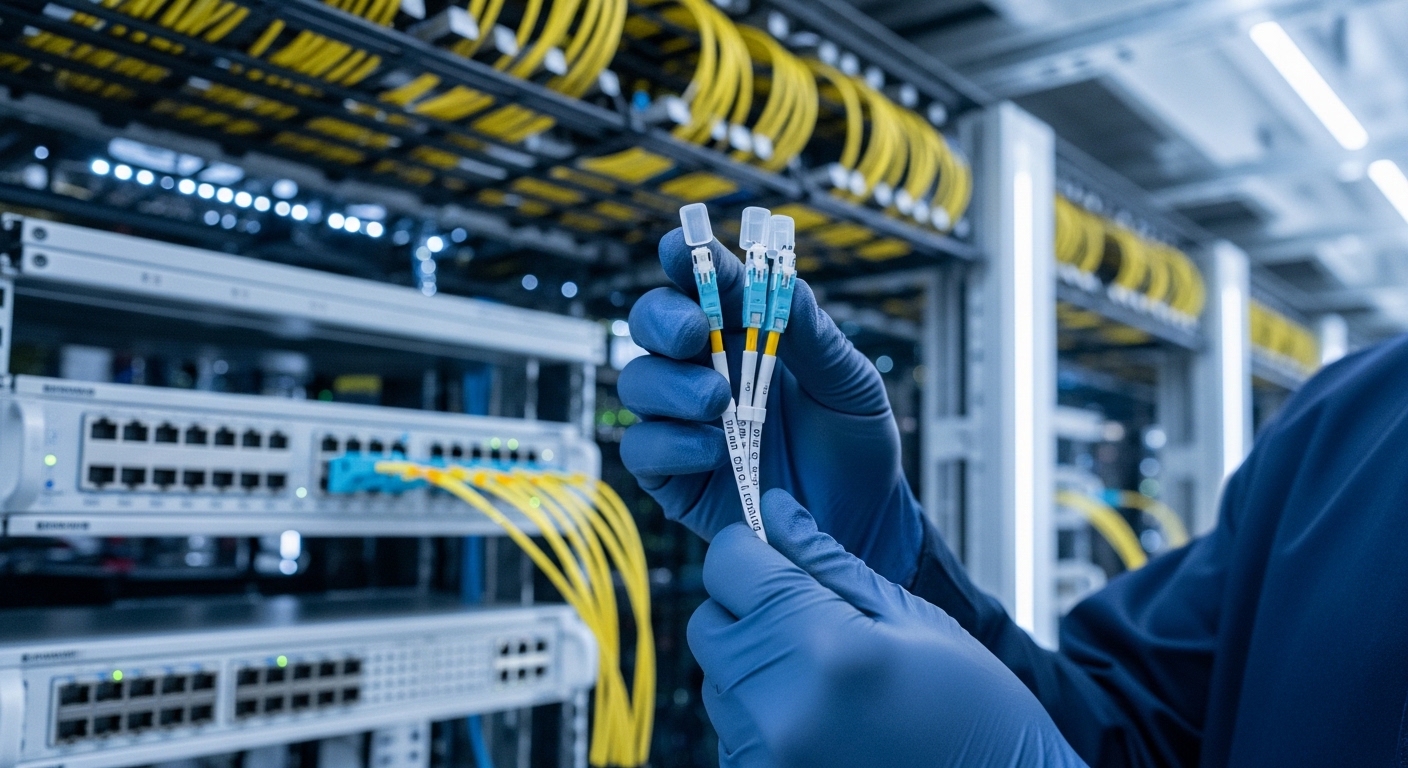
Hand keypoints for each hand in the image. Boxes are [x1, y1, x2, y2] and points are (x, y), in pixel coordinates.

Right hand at [618, 228, 921, 583]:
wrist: (864, 523)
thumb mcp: (851, 383)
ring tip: (717, 403)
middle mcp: (704, 369)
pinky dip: (671, 445)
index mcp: (744, 333)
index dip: (686, 260)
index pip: (704, 284)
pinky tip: (714, 452)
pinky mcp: (673, 476)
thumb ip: (815, 337)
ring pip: (637, 383)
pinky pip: (642, 450)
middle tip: (694, 332)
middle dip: (664, 319)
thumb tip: (785, 285)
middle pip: (650, 324)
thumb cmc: (856, 446)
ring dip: (670, 386)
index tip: (680, 246)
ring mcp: (683, 423)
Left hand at [689, 490, 1086, 767]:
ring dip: (751, 662)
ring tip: (823, 674)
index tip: (772, 552)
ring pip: (714, 677)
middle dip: (746, 606)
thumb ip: (827, 561)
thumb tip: (774, 511)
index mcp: (825, 647)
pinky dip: (759, 711)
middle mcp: (781, 706)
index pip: (728, 566)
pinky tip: (818, 713)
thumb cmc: (975, 709)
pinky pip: (730, 727)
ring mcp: (767, 754)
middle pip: (707, 622)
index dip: (750, 549)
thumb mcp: (911, 616)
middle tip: (805, 614)